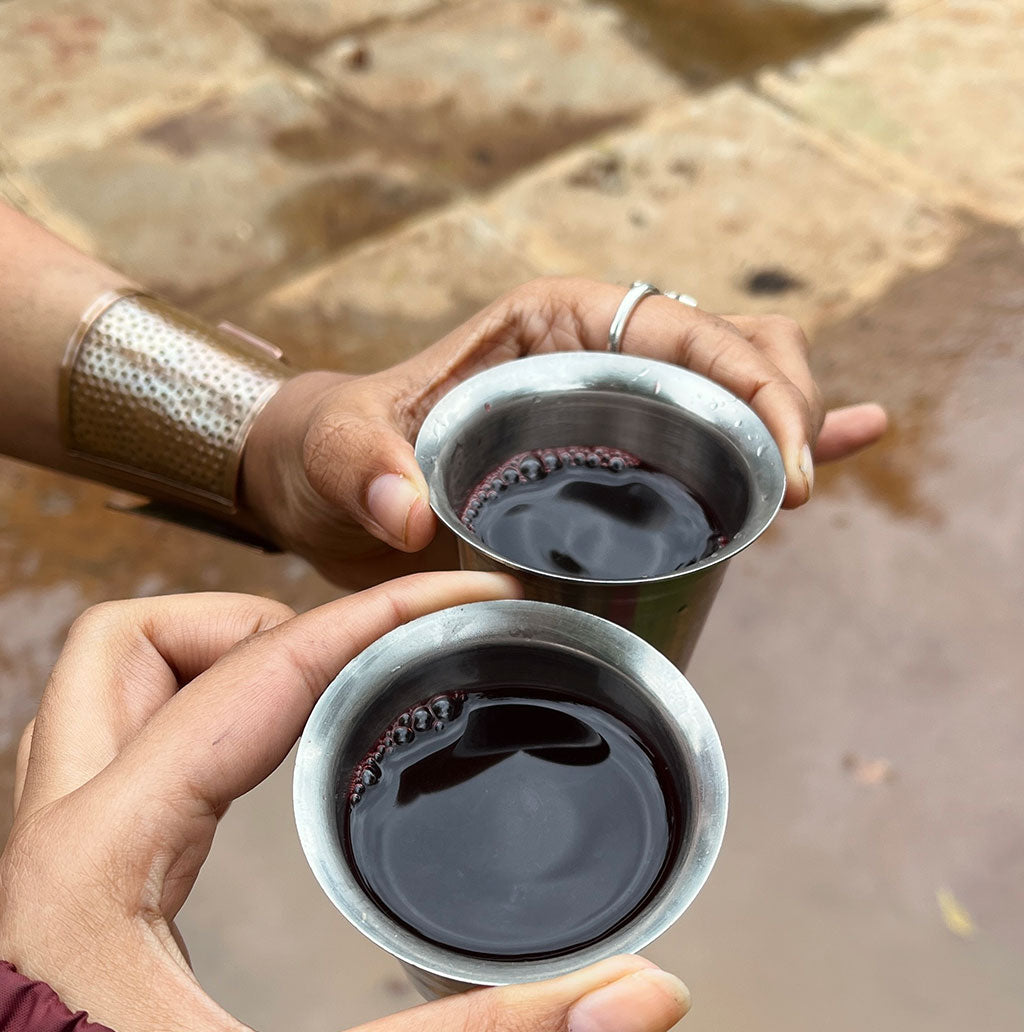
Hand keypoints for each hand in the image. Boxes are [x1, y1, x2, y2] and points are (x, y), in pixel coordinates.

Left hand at [0, 574, 689, 1031]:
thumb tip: (636, 998)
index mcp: (94, 865)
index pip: (248, 681)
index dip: (373, 619)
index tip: (465, 598)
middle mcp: (53, 846)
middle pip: (127, 646)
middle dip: (253, 618)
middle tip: (366, 654)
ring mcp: (48, 870)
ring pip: (100, 696)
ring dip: (206, 665)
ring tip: (323, 690)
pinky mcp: (65, 904)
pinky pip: (112, 759)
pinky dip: (187, 725)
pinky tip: (263, 774)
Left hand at [240, 277, 886, 586]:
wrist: (329, 492)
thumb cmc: (335, 452)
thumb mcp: (336, 451)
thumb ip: (363, 467)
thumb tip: (412, 515)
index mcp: (555, 324)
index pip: (686, 329)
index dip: (752, 386)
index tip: (781, 463)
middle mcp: (601, 354)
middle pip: (736, 350)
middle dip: (785, 405)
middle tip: (787, 493)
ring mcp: (620, 407)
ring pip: (741, 390)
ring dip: (788, 427)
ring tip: (801, 490)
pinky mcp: (622, 461)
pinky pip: (719, 444)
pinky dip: (786, 443)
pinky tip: (857, 445)